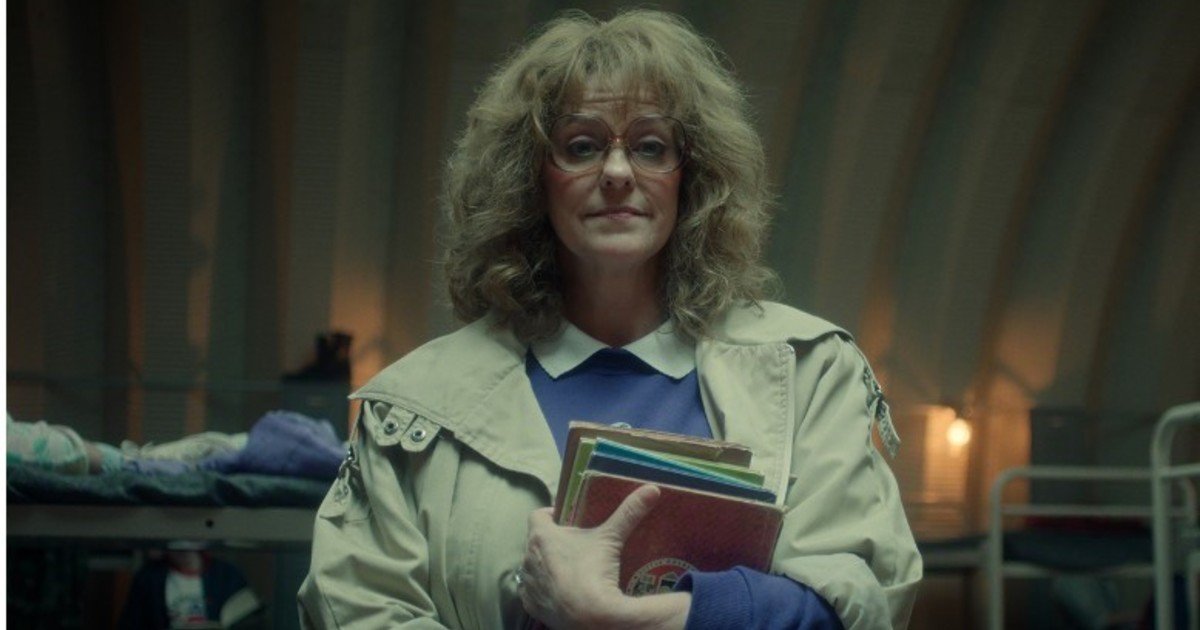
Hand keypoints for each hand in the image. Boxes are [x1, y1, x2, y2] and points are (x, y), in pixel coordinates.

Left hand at [519, 485, 690, 628]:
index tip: (567, 518)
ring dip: (546, 565)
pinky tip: (562, 591)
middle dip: (552, 541)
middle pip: (537, 541)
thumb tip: (652, 489)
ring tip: (571, 568)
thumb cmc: (594, 571)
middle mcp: (527, 558)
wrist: (590, 617)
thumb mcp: (611, 538)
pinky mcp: (531, 605)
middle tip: (576, 544)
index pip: (538, 515)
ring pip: (533, 566)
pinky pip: (534, 592)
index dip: (551, 514)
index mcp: (541, 536)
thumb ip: (629, 512)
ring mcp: (528, 584)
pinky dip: (545, 589)